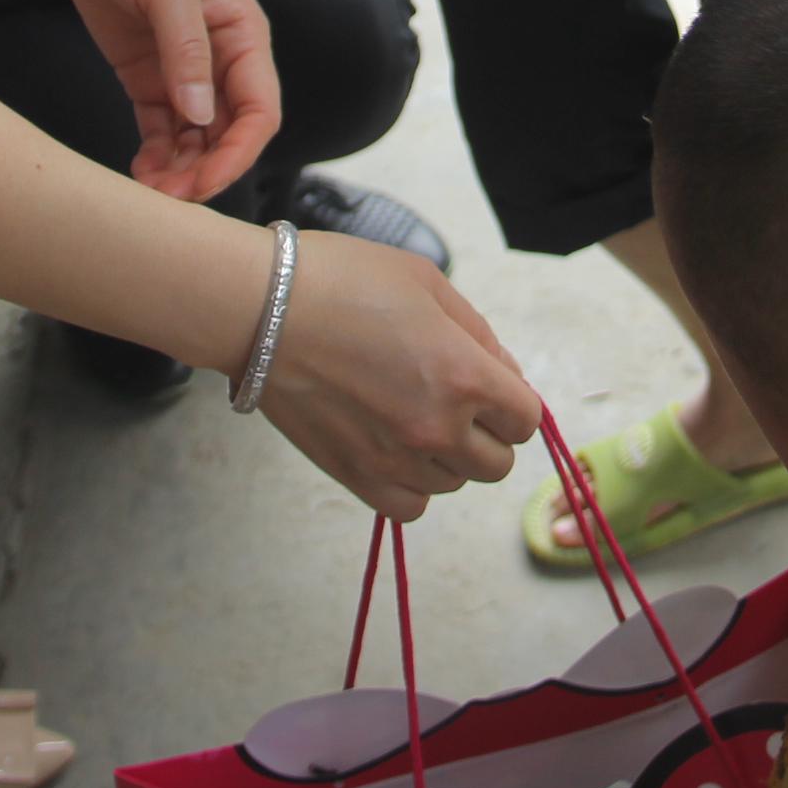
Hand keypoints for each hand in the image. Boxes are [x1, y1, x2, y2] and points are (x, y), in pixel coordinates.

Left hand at [52, 0, 281, 197]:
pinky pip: (161, 127)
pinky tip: (140, 171)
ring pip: (195, 138)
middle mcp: (220, 60)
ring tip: (148, 192)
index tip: (206, 183)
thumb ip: (186, 52)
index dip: (238, 153)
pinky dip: (156, 153)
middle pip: (229, 133)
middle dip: (206, 171)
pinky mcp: (146, 75)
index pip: (259, 110)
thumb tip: (200, 116)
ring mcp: (182, 70)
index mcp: (243, 36)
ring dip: (180, 169)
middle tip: (168, 199)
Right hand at [259, 231, 542, 518]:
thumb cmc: (344, 280)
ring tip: (414, 416)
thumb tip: (504, 374)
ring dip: (448, 457)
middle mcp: (438, 428)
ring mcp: (395, 459)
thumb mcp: (428, 284)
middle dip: (487, 433)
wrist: (263, 308)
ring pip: (454, 484)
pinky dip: (413, 485)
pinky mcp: (354, 476)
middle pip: (497, 462)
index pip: (525, 419)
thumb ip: (479, 333)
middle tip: (454, 400)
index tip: (489, 384)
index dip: (512, 400)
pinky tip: (397, 451)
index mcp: (465, 376)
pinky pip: (410, 506)